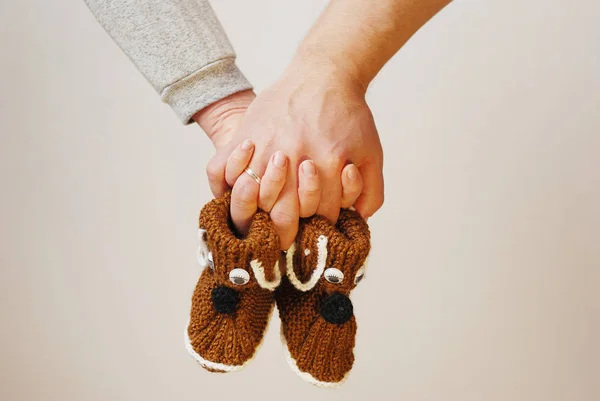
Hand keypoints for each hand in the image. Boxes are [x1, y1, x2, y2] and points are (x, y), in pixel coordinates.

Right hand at [211, 57, 383, 248]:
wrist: (324, 74)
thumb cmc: (348, 115)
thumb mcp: (371, 152)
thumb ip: (370, 192)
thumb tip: (358, 220)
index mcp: (328, 164)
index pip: (319, 216)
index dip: (319, 227)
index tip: (315, 227)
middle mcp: (294, 157)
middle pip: (282, 214)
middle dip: (287, 230)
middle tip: (285, 233)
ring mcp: (265, 146)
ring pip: (249, 197)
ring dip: (256, 210)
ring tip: (264, 213)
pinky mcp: (244, 134)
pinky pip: (219, 170)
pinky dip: (223, 185)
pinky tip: (237, 187)